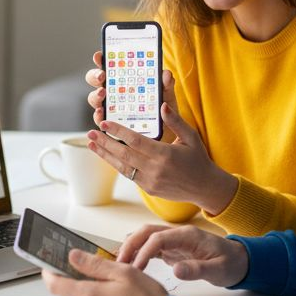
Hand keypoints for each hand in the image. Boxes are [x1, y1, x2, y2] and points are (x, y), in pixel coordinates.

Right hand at [85, 50, 178, 137]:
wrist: (167, 133)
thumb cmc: (164, 111)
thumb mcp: (167, 95)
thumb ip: (166, 85)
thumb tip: (166, 74)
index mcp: (125, 79)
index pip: (109, 65)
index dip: (101, 59)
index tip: (99, 55)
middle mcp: (114, 91)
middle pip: (96, 80)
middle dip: (95, 75)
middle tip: (102, 76)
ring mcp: (110, 107)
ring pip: (95, 99)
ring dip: (96, 95)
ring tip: (102, 94)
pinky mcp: (111, 124)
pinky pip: (100, 120)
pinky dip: (99, 117)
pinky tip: (102, 115)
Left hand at [87, 74, 237, 213]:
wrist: (204, 187)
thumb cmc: (198, 159)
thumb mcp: (191, 137)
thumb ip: (176, 121)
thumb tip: (162, 106)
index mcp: (165, 155)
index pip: (135, 141)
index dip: (118, 132)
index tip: (104, 123)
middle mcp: (155, 169)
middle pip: (123, 154)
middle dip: (104, 143)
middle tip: (90, 133)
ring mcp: (150, 181)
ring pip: (122, 167)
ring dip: (105, 155)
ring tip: (91, 144)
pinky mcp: (148, 189)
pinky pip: (128, 174)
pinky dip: (117, 164)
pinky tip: (107, 155)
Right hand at [118, 224, 248, 287]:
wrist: (240, 261)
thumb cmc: (231, 264)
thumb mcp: (218, 271)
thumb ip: (197, 270)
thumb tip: (176, 270)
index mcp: (188, 236)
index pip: (158, 238)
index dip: (144, 251)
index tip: (135, 268)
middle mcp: (178, 234)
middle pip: (146, 232)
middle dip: (130, 245)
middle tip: (119, 264)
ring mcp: (174, 240)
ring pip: (145, 237)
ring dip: (131, 247)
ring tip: (120, 265)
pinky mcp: (172, 249)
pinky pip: (150, 246)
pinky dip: (138, 252)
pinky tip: (130, 264)